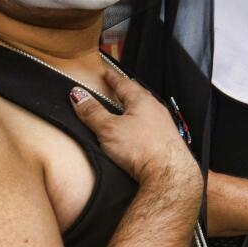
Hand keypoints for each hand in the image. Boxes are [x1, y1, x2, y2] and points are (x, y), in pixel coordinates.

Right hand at [70, 73, 201, 200]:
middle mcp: (156, 109)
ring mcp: (164, 125)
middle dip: (127, 90)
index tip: (107, 73)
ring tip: (128, 108)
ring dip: (136, 107)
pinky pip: (153, 125)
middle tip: (118, 86)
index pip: (125, 84)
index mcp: (142, 101)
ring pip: (148, 109)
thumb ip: (92, 112)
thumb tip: (78, 95)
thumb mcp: (109, 129)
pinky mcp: (167, 141)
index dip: (114, 78)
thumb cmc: (141, 148)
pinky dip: (143, 122)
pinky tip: (140, 131)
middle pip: (139, 95)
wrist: (169, 173)